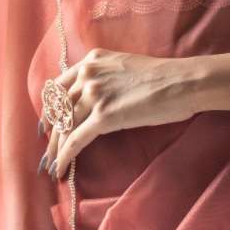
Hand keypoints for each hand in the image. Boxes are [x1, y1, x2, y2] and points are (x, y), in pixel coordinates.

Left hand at [39, 46, 203, 175]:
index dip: (51, 109)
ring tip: (51, 164)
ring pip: (64, 126)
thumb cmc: (164, 77)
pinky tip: (60, 169)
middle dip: (50, 133)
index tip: (48, 124)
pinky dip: (65, 156)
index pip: (59, 87)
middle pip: (59, 109)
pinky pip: (76, 140)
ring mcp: (94, 95)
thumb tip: (100, 96)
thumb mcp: (125, 67)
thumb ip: (106, 76)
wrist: (183, 82)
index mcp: (92, 61)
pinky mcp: (104, 117)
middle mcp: (88, 74)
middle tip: (46, 150)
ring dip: (55, 148)